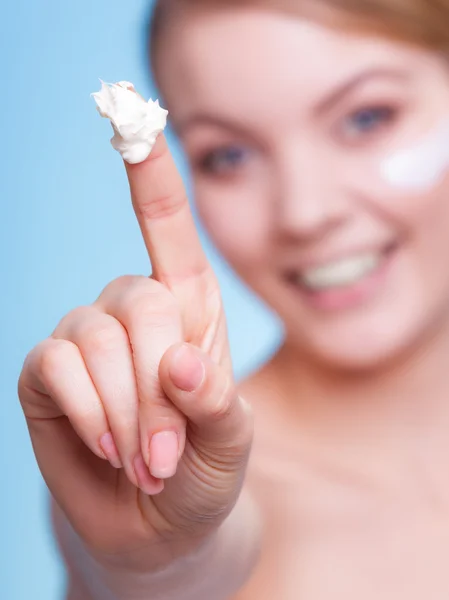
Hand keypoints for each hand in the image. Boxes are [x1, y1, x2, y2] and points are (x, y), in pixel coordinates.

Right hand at [18, 135, 253, 570]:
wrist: (157, 526)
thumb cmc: (202, 473)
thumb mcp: (230, 442)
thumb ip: (216, 403)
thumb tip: (179, 361)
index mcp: (188, 309)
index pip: (167, 227)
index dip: (150, 174)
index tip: (131, 112)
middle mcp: (133, 309)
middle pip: (139, 300)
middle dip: (156, 386)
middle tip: (168, 453)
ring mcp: (85, 337)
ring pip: (96, 336)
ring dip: (125, 409)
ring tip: (145, 461)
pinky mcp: (48, 372)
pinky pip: (56, 365)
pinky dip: (89, 412)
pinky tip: (107, 448)